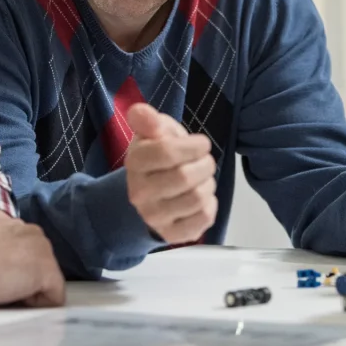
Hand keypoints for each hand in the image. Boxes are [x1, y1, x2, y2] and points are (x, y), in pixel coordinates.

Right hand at [0, 220, 65, 307]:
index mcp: (6, 220)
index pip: (16, 249)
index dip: (4, 269)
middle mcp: (28, 229)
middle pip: (32, 263)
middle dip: (17, 280)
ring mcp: (42, 249)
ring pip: (42, 280)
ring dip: (24, 293)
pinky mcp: (46, 272)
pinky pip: (51, 299)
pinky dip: (36, 310)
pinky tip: (12, 309)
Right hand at [124, 103, 217, 243]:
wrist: (149, 193)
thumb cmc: (157, 156)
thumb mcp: (153, 132)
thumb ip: (147, 120)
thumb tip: (140, 111)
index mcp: (135, 163)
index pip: (166, 152)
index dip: (193, 145)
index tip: (202, 144)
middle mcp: (140, 193)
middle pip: (185, 177)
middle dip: (205, 164)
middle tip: (204, 160)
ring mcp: (154, 217)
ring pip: (197, 198)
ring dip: (208, 184)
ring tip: (202, 178)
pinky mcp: (171, 234)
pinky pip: (203, 219)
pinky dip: (210, 205)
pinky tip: (202, 198)